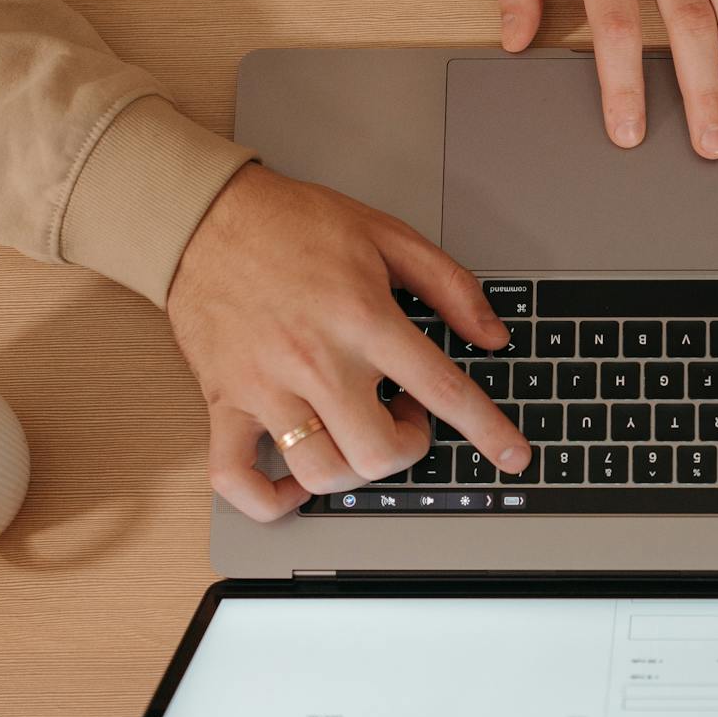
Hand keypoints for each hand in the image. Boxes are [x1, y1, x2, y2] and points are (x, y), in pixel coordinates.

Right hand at [167, 164, 529, 521]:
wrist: (204, 217)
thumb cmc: (292, 224)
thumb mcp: (387, 235)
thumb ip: (450, 286)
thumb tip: (492, 335)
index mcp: (363, 319)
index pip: (441, 389)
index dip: (488, 430)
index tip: (513, 456)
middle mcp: (316, 361)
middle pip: (379, 453)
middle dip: (407, 448)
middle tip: (403, 417)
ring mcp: (266, 388)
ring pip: (320, 472)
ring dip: (351, 470)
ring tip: (355, 432)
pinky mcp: (224, 402)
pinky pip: (237, 478)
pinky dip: (269, 499)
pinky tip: (293, 483)